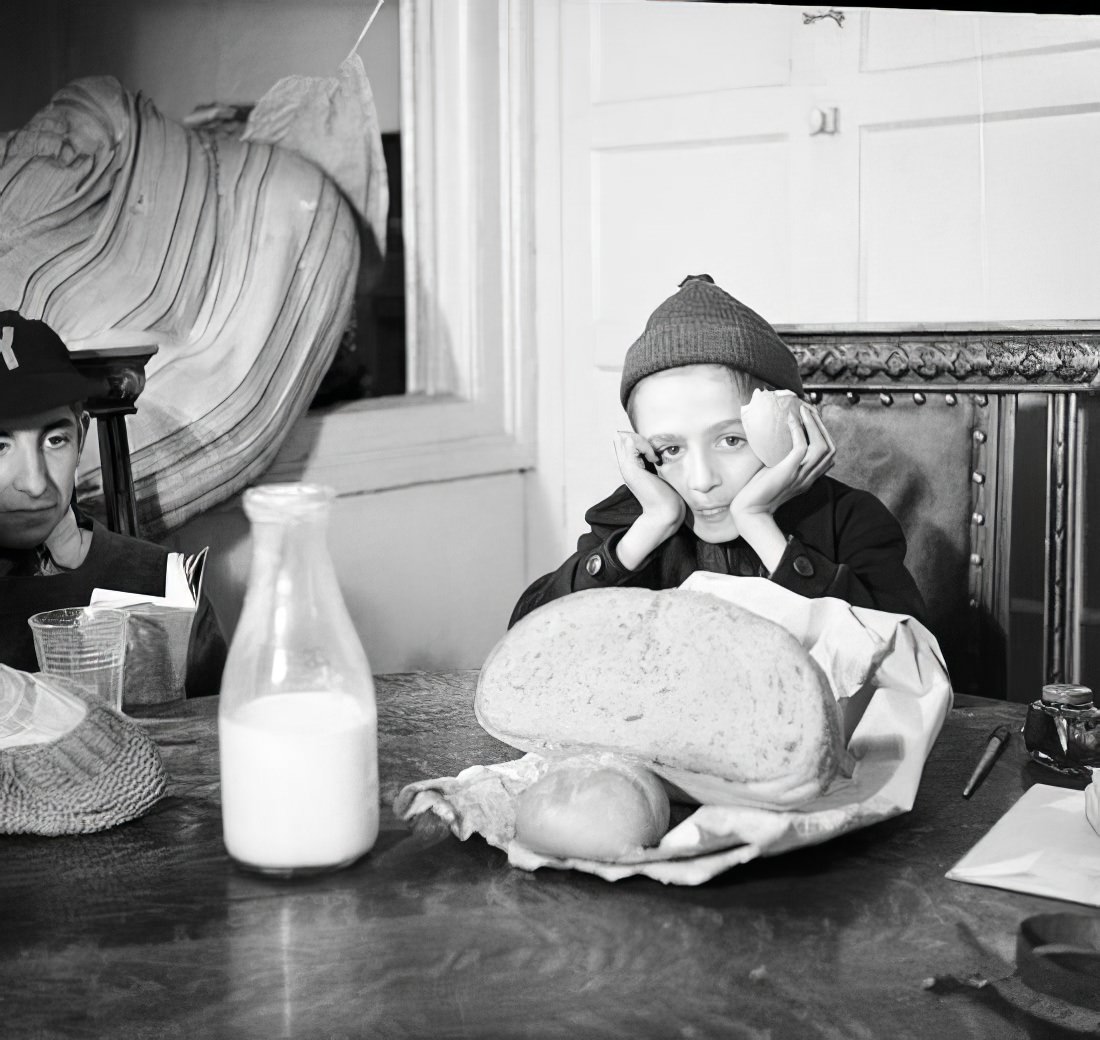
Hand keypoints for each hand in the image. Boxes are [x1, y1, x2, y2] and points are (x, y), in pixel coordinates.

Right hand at [612, 431, 684, 568]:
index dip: (638, 439)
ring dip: (642, 441)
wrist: (664, 513)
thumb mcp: (659, 473)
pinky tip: (655, 459)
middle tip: (654, 452)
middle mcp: (625, 466)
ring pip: (625, 437)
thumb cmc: (667, 495)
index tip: (654, 452)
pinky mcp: (631, 469)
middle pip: (622, 437)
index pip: (624, 440)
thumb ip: (654, 461)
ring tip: (654, 456)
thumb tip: (660, 450)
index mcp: (630, 467)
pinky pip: (632, 444)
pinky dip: (645, 446)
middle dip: (639, 437)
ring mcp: (626, 468)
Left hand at [730, 403, 835, 523]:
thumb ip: (781, 462)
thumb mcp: (774, 474)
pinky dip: (799, 431)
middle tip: (810, 410)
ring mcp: (800, 475)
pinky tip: (791, 420)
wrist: (749, 512)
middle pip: (830, 449)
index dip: (824, 436)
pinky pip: (801, 449)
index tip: (813, 421)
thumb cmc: (756, 494)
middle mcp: (808, 477)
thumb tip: (775, 442)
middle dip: (822, 426)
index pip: (829, 456)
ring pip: (821, 447)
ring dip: (814, 425)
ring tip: (804, 411)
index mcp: (808, 479)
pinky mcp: (789, 472)